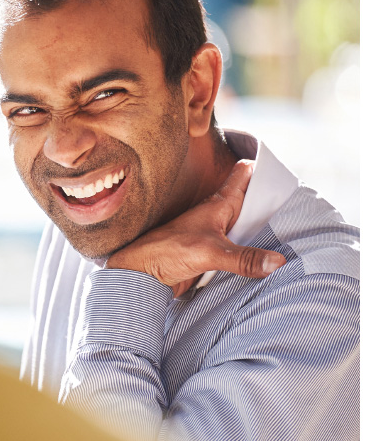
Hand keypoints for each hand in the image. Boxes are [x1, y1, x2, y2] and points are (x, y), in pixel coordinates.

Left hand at [106, 160, 286, 296]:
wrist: (139, 274)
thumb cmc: (165, 252)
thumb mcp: (209, 252)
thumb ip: (244, 258)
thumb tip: (279, 261)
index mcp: (217, 205)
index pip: (243, 176)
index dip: (261, 168)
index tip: (285, 166)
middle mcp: (218, 216)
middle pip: (251, 202)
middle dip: (272, 201)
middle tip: (301, 201)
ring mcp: (215, 235)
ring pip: (246, 226)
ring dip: (264, 228)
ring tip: (293, 228)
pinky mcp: (211, 254)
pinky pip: (239, 249)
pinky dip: (254, 250)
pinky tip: (268, 256)